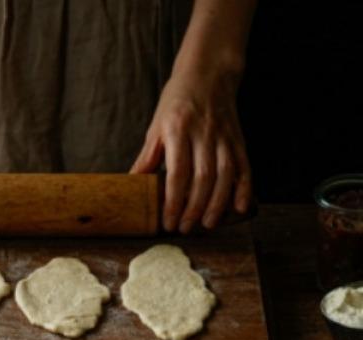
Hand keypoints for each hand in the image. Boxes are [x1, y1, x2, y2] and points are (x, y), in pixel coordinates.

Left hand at [131, 71, 251, 232]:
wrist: (208, 74)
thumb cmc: (177, 102)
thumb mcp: (156, 126)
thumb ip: (148, 157)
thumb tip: (132, 184)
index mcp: (178, 130)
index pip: (177, 172)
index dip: (174, 200)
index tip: (168, 221)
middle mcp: (203, 134)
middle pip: (202, 178)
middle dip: (193, 208)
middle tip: (185, 228)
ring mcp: (224, 137)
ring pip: (224, 175)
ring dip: (216, 204)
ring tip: (206, 224)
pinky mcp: (239, 139)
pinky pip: (244, 167)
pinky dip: (244, 189)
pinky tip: (239, 208)